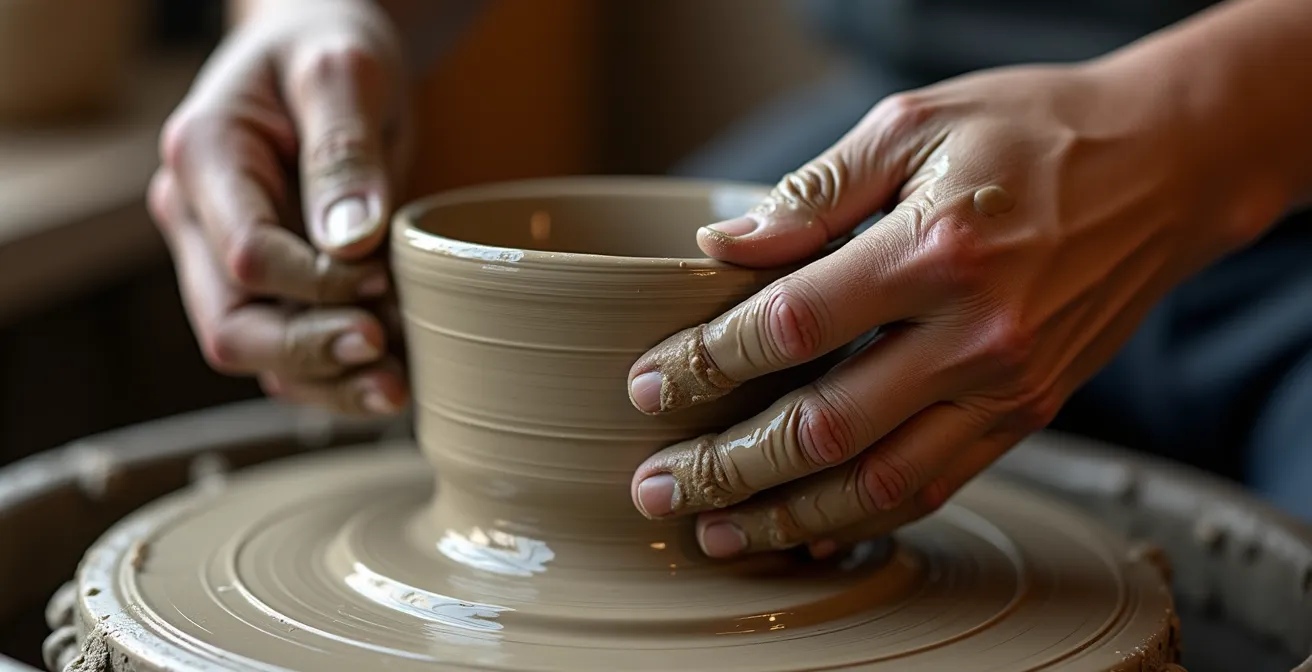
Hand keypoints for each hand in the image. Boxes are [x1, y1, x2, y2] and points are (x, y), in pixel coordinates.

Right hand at [148, 0, 411, 415]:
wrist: (319, 52)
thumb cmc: (329, 47)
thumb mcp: (345, 72)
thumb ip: (344, 152)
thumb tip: (354, 243)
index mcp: (203, 157)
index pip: (249, 256)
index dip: (319, 285)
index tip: (383, 277)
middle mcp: (196, 217)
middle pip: (234, 326)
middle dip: (313, 354)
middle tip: (387, 356)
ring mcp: (220, 256)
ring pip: (256, 353)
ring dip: (326, 382)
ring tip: (397, 386)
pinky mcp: (261, 282)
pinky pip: (284, 351)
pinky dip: (334, 374)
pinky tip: (389, 374)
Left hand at [626, 62, 1278, 557]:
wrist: (1168, 166)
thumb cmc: (1035, 130)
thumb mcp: (915, 124)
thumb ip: (814, 192)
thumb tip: (723, 245)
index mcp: (935, 249)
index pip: (790, 324)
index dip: (706, 362)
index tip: (651, 384)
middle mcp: (975, 333)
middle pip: (823, 426)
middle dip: (726, 465)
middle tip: (659, 487)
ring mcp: (1007, 386)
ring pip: (877, 483)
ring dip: (785, 517)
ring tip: (715, 533)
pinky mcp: (1030, 414)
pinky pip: (935, 489)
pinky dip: (862, 519)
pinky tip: (806, 531)